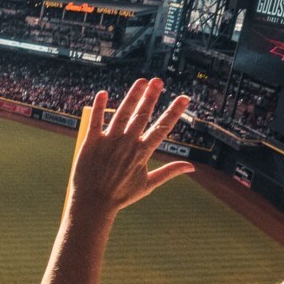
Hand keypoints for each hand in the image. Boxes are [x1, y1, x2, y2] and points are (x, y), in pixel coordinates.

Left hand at [71, 79, 192, 215]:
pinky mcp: (91, 142)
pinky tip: (103, 93)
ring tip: (141, 81)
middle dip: (151, 96)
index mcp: (143, 153)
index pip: (162, 128)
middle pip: (142, 115)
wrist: (93, 203)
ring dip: (132, 96)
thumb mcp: (148, 185)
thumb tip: (192, 167)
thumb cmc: (121, 195)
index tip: (184, 98)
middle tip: (159, 80)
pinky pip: (95, 120)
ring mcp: (109, 141)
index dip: (174, 112)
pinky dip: (99, 107)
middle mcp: (127, 144)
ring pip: (122, 113)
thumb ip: (169, 172)